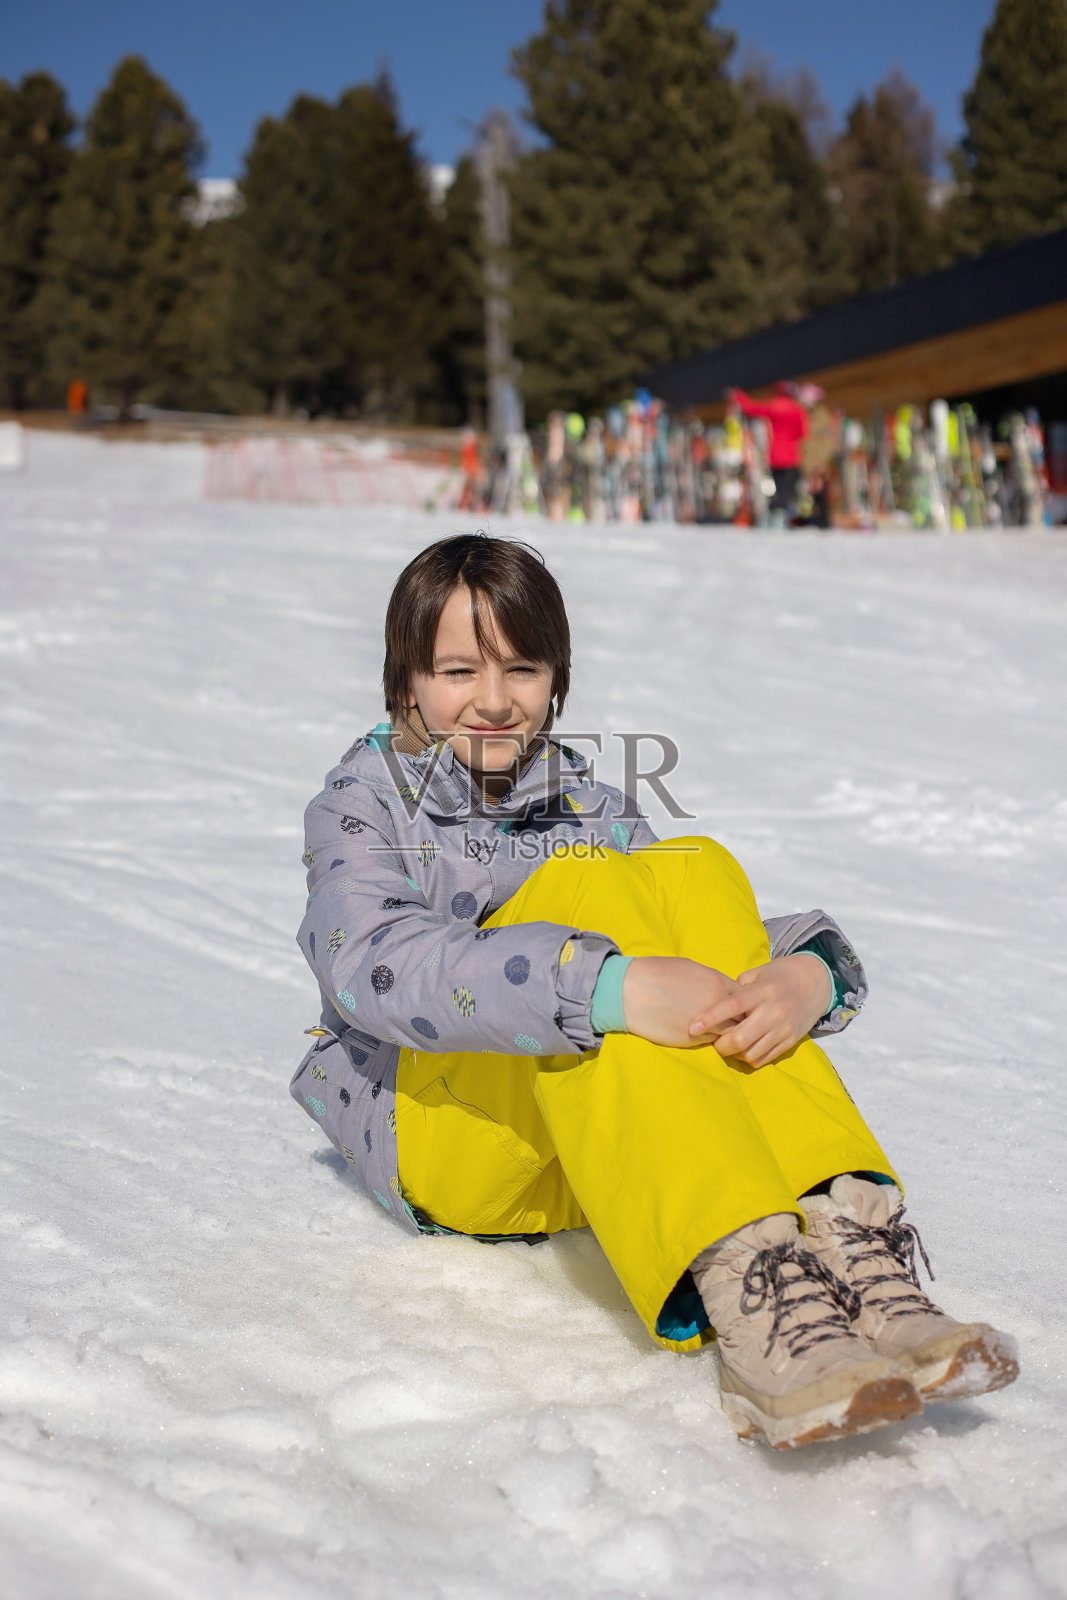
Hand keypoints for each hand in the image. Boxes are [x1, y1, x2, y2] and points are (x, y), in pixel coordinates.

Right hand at [622, 956, 741, 1048]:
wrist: (629, 991)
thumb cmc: (656, 973)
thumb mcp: (689, 968)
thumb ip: (711, 980)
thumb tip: (720, 989)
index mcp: (717, 982)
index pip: (745, 998)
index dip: (743, 1004)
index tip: (737, 1008)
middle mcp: (717, 1004)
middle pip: (744, 1018)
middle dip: (742, 1022)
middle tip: (736, 1025)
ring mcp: (706, 1024)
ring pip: (731, 1035)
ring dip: (729, 1036)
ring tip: (725, 1037)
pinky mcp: (692, 1040)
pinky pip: (712, 1044)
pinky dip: (714, 1043)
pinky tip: (708, 1039)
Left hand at [688, 953, 831, 1067]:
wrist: (817, 982)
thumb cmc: (780, 975)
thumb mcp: (758, 974)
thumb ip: (737, 989)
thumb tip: (715, 1004)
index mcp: (762, 992)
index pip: (731, 1006)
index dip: (709, 1018)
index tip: (692, 1027)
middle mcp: (773, 1012)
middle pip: (740, 1039)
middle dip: (720, 1046)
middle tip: (713, 1042)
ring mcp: (783, 1029)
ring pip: (751, 1053)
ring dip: (734, 1054)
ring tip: (728, 1046)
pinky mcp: (791, 1041)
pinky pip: (765, 1059)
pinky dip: (750, 1058)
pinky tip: (745, 1050)